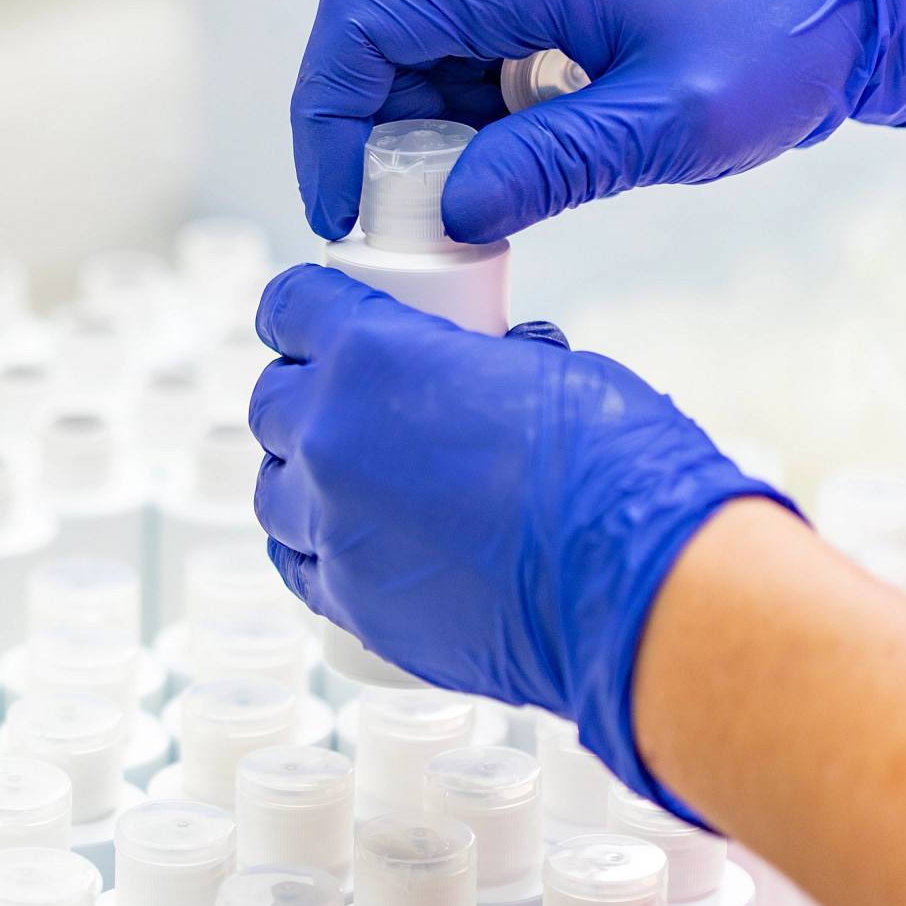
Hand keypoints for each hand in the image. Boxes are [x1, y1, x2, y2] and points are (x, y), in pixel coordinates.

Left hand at [249, 264, 788, 816]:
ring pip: (272, 489)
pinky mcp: (348, 599)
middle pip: (271, 402)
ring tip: (351, 481)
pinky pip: (297, 564)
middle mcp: (329, 436)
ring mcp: (330, 524)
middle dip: (303, 395)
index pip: (290, 306)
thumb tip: (488, 361)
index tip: (311, 318)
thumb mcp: (552, 372)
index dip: (300, 309)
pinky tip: (346, 544)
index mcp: (372, 355)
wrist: (634, 590)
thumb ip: (486, 362)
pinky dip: (314, 549)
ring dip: (300, 477)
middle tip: (351, 405)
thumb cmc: (614, 470)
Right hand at [293, 0, 905, 243]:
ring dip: (413, 138)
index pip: (362, 20)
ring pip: (404, 56)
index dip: (327, 120)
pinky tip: (495, 169)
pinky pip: (449, 56)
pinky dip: (452, 123)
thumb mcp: (670, 124)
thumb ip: (554, 167)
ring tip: (466, 203)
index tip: (346, 206)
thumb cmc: (774, 44)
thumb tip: (449, 211)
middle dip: (368, 142)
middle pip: (371, 41)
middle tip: (405, 225)